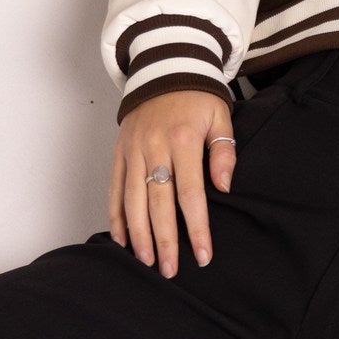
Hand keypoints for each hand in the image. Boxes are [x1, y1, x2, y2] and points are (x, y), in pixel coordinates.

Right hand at [110, 90, 235, 277]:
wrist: (166, 67)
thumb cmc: (198, 97)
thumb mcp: (220, 117)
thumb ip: (223, 152)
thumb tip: (224, 188)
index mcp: (182, 140)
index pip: (190, 194)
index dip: (196, 227)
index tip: (202, 254)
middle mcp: (153, 148)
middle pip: (158, 204)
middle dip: (164, 241)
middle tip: (170, 270)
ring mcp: (132, 151)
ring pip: (131, 200)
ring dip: (138, 234)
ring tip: (146, 261)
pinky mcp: (119, 152)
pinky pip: (114, 189)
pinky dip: (115, 216)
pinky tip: (122, 239)